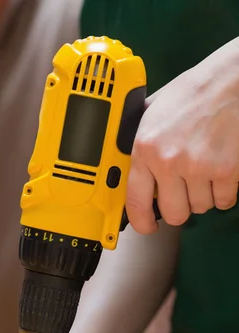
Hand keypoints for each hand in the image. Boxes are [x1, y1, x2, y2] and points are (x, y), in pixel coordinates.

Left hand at [127, 38, 238, 233]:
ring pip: (199, 208)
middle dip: (179, 208)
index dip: (142, 222)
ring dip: (203, 196)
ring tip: (204, 171)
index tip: (147, 226)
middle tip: (183, 193)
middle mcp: (168, 160)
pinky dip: (224, 193)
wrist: (230, 80)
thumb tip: (128, 170)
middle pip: (173, 214)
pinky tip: (220, 173)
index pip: (135, 202)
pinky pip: (223, 201)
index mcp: (144, 148)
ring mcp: (197, 167)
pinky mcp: (225, 169)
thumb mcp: (152, 115)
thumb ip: (139, 145)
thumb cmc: (193, 94)